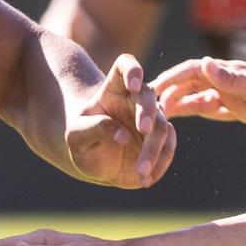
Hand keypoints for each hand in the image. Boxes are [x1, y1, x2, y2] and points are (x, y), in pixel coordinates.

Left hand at [67, 54, 175, 187]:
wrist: (93, 158)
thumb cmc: (81, 140)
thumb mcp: (76, 136)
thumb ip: (94, 130)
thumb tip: (123, 135)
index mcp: (112, 89)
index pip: (125, 66)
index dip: (132, 69)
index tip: (133, 84)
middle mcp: (135, 100)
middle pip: (148, 96)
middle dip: (148, 111)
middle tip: (143, 130)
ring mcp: (151, 118)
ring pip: (162, 125)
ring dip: (154, 148)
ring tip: (140, 172)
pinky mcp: (161, 138)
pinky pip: (169, 146)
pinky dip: (161, 163)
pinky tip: (145, 179)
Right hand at [152, 57, 245, 142]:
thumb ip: (231, 78)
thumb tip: (204, 64)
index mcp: (229, 72)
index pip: (193, 70)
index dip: (171, 77)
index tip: (152, 87)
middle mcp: (228, 81)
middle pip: (191, 83)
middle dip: (170, 91)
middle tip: (149, 104)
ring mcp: (233, 96)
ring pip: (198, 97)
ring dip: (180, 102)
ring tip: (160, 113)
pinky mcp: (239, 110)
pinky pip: (211, 110)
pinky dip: (196, 111)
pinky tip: (184, 117)